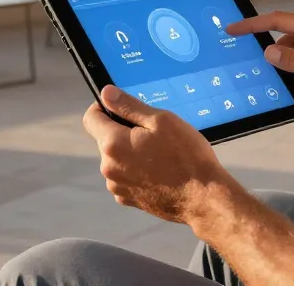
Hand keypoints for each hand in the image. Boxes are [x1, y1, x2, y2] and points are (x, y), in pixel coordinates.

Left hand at [83, 86, 229, 223]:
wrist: (202, 197)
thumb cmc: (186, 155)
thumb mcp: (161, 120)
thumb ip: (129, 106)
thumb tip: (106, 93)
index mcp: (113, 144)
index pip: (91, 118)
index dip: (104, 107)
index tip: (121, 106)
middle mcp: (109, 168)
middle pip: (106, 139)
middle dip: (123, 131)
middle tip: (154, 132)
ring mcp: (118, 186)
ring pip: (117, 158)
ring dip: (131, 151)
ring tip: (160, 153)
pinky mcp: (128, 199)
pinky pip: (125, 176)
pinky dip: (137, 170)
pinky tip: (160, 170)